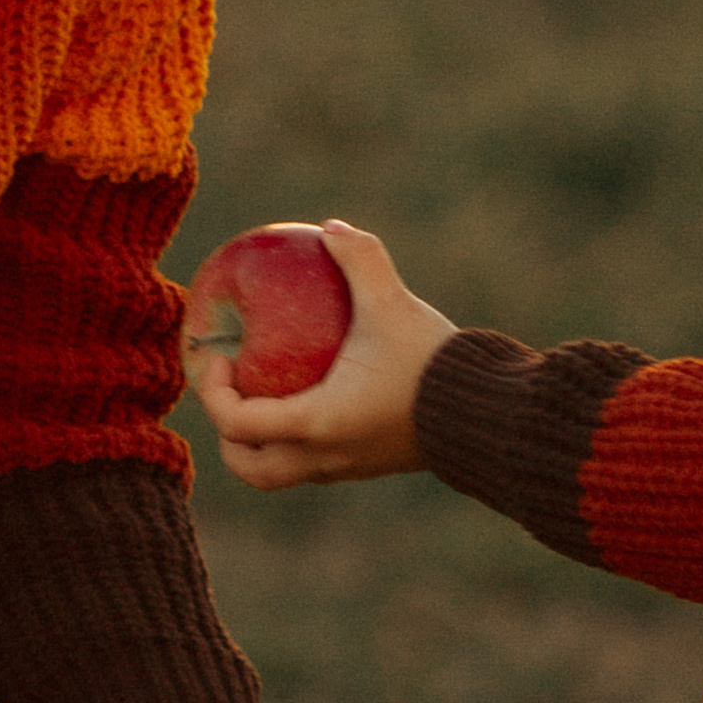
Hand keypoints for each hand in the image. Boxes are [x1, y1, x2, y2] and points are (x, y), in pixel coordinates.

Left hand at [192, 220, 456, 488]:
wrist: (488, 416)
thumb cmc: (431, 362)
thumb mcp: (392, 302)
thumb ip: (361, 259)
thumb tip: (332, 228)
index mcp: (314, 424)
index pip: (236, 422)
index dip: (213, 392)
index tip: (220, 356)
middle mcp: (323, 457)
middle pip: (251, 468)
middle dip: (228, 438)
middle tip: (231, 392)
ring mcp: (347, 468)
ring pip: (282, 474)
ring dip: (262, 444)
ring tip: (265, 398)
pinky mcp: (370, 465)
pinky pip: (316, 463)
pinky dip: (298, 440)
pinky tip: (317, 393)